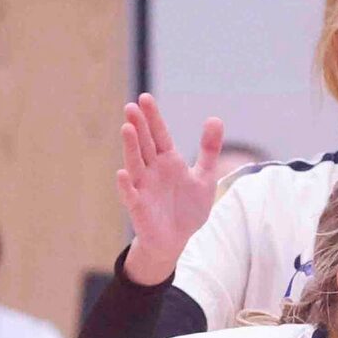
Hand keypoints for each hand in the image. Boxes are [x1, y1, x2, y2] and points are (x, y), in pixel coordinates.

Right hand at [117, 95, 225, 285]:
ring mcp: (144, 187)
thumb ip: (209, 150)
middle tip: (132, 106)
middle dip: (139, 126)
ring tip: (127, 128)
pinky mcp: (139, 207)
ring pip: (135, 163)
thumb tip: (215, 118)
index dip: (153, 117)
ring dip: (130, 147)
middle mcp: (152, 170)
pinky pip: (131, 194)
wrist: (177, 239)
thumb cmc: (188, 208)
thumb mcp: (205, 177)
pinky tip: (122, 173)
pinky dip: (126, 185)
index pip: (159, 134)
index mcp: (168, 160)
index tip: (145, 98)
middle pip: (144, 144)